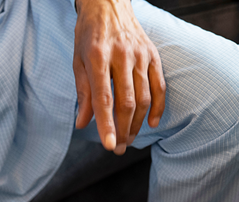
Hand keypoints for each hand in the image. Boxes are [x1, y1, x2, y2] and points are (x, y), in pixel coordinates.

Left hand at [73, 0, 165, 154]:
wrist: (108, 4)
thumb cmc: (89, 34)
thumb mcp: (78, 60)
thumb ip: (83, 92)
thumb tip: (83, 124)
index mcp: (97, 56)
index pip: (104, 98)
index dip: (107, 124)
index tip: (109, 145)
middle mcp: (122, 55)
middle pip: (127, 102)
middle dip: (123, 130)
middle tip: (118, 149)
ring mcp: (141, 55)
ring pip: (144, 97)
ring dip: (138, 123)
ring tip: (130, 139)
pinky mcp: (153, 55)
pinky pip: (160, 86)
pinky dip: (158, 107)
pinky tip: (152, 123)